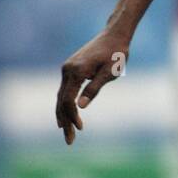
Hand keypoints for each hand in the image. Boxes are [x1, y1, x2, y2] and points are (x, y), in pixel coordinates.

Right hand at [56, 29, 130, 143]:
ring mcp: (67, 69)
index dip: (72, 116)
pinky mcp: (71, 69)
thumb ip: (94, 89)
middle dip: (65, 121)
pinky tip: (66, 117)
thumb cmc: (116, 53)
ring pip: (61, 96)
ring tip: (67, 133)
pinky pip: (64, 90)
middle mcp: (67, 70)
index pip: (68, 99)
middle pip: (61, 100)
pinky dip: (64, 105)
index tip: (80, 128)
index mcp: (76, 71)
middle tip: (70, 141)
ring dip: (63, 115)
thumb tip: (80, 106)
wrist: (114, 36)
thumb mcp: (109, 73)